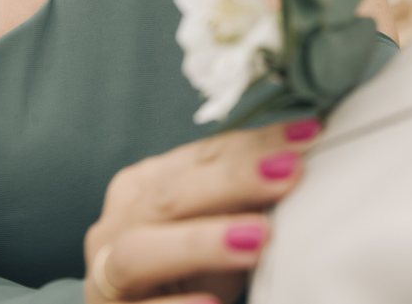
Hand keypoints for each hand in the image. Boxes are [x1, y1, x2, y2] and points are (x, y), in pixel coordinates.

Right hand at [83, 118, 319, 302]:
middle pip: (169, 193)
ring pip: (139, 250)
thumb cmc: (187, 272)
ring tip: (257, 238)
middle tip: (287, 172)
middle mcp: (118, 223)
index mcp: (144, 185)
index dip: (255, 144)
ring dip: (199, 242)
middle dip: (232, 180)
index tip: (305, 135)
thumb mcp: (216, 229)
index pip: (203, 155)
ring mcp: (105, 275)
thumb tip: (299, 163)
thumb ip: (243, 200)